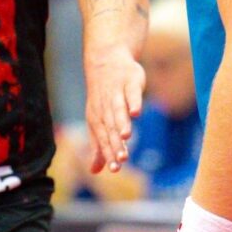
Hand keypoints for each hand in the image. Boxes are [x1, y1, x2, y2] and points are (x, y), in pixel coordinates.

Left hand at [83, 42, 144, 172]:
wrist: (106, 60)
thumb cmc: (103, 96)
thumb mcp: (99, 121)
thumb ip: (99, 146)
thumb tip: (95, 171)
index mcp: (97, 119)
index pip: (103, 139)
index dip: (108, 154)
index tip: (115, 169)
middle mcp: (105, 107)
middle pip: (110, 127)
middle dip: (116, 143)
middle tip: (122, 159)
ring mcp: (117, 93)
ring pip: (118, 110)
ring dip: (122, 123)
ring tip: (126, 136)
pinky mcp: (129, 81)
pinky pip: (131, 92)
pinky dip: (133, 101)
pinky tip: (136, 112)